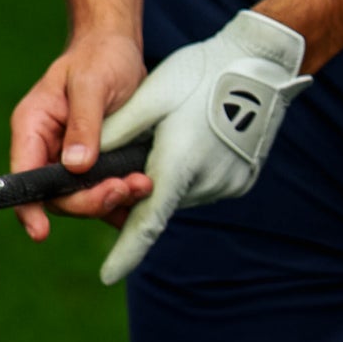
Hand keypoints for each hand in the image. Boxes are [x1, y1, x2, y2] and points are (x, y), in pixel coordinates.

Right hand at [10, 30, 154, 241]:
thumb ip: (83, 124)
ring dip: (113, 199)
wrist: (119, 48)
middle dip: (90, 200)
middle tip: (125, 188)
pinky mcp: (98, 164)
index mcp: (33, 128)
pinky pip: (104, 192)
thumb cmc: (100, 56)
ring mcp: (72, 160)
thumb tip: (76, 167)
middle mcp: (48, 149)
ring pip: (84, 198)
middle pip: (58, 196)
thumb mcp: (91, 83)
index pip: (23, 176)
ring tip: (143, 185)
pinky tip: (144, 194)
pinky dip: (124, 199)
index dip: (29, 207)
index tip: (41, 233)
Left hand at [95, 10, 310, 286]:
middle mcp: (205, 183)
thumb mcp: (151, 96)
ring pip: (181, 192)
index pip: (146, 222)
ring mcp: (228, 184)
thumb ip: (115, 132)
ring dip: (168, 178)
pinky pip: (204, 185)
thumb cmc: (199, 74)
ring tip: (175, 134)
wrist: (260, 64)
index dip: (125, 252)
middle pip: (160, 200)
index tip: (106, 277)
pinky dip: (191, 172)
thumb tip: (82, 162)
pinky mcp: (242, 180)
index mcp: (178, 165)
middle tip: (143, 150)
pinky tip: (196, 139)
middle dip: (143, 187)